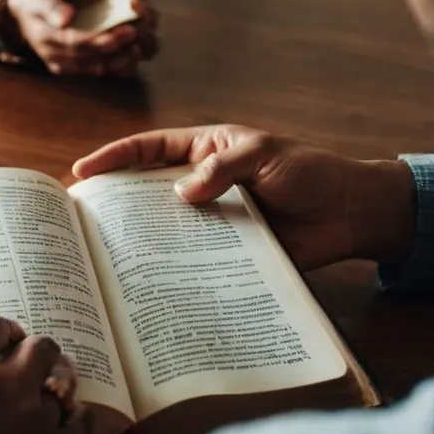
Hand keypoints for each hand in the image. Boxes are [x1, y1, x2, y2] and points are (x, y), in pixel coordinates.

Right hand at [0, 316, 89, 433]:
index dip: (1, 332)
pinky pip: (82, 420)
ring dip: (53, 389)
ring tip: (46, 400)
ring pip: (63, 382)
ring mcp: (39, 417)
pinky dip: (72, 421)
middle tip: (28, 370)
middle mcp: (5, 384)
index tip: (4, 341)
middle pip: (40, 346)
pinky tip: (62, 430)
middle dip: (34, 355)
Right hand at [7, 0, 157, 75]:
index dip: (102, 38)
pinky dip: (115, 68)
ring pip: (94, 69)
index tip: (126, 30)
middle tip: (137, 36)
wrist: (20, 19)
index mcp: (44, 33)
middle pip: (88, 56)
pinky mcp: (69, 69)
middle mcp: (52, 54)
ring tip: (138, 49)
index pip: (75, 40)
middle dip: (116, 48)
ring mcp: (61, 65)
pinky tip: (132, 60)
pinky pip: (94, 73)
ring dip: (119, 61)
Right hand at [73, 125, 415, 270]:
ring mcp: (213, 220)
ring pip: (167, 230)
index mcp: (205, 151)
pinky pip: (194, 261)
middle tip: (82, 221)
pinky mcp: (227, 253)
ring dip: (143, 242)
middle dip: (116, 204)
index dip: (114, 158)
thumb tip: (181, 195)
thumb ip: (223, 169)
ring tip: (108, 258)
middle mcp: (202, 185)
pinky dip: (175, 270)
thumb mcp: (265, 155)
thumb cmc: (310, 172)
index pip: (149, 149)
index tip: (83, 171)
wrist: (351, 215)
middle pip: (148, 192)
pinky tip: (154, 284)